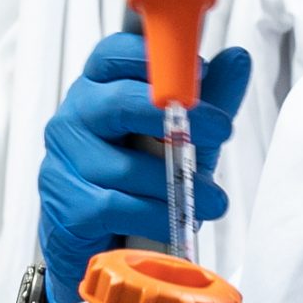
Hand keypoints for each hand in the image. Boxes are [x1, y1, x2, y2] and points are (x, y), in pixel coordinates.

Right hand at [38, 34, 250, 302]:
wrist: (101, 248)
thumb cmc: (139, 182)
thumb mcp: (184, 137)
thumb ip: (208, 98)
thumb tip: (238, 57)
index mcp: (98, 89)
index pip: (114, 54)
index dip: (154, 57)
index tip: (199, 71)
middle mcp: (74, 117)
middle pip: (120, 103)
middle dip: (180, 116)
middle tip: (222, 130)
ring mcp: (64, 160)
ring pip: (125, 164)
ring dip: (177, 184)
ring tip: (214, 199)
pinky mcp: (65, 203)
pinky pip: (115, 206)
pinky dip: (154, 216)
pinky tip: (178, 224)